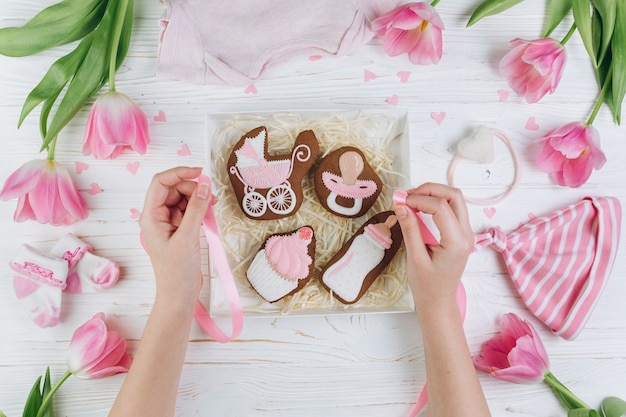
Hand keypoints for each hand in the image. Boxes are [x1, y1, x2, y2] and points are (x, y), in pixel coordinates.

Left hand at [139, 166, 213, 309]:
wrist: (179, 294)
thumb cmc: (177, 271)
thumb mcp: (188, 238)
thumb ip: (196, 210)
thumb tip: (205, 187)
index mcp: (151, 216)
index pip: (161, 183)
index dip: (180, 173)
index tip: (200, 172)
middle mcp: (157, 216)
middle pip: (174, 188)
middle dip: (193, 188)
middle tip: (211, 198)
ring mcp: (168, 223)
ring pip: (183, 198)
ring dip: (199, 199)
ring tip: (213, 208)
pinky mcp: (179, 229)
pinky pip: (189, 210)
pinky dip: (200, 209)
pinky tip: (210, 215)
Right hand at [393, 183, 473, 317]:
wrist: (439, 301)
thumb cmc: (427, 285)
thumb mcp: (415, 258)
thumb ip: (410, 230)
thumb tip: (401, 206)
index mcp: (456, 242)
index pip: (440, 207)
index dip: (418, 199)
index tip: (400, 202)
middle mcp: (466, 234)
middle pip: (453, 196)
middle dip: (429, 189)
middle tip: (407, 196)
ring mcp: (466, 233)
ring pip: (454, 199)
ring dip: (432, 194)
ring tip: (411, 201)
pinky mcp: (460, 233)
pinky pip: (452, 208)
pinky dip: (435, 202)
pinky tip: (419, 208)